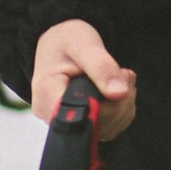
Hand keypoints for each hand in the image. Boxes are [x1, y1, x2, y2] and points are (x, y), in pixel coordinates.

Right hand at [33, 20, 136, 138]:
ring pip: (107, 128)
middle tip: (122, 72)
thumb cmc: (66, 41)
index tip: (117, 77)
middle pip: (97, 124)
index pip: (82, 116)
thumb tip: (119, 93)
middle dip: (120, 100)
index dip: (106, 105)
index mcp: (47, 94)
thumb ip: (101, 66)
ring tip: (119, 76)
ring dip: (123, 104)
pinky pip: (110, 127)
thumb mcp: (83, 43)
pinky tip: (115, 89)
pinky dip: (121, 110)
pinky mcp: (79, 126)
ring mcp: (66, 123)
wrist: (60, 45)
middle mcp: (51, 115)